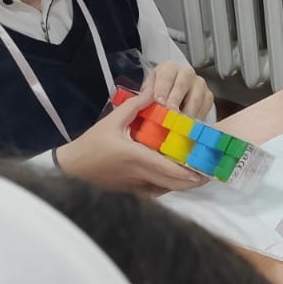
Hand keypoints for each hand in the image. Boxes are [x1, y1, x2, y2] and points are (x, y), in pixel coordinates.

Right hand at [54, 89, 208, 192]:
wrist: (73, 167)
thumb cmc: (92, 144)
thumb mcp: (112, 121)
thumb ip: (135, 106)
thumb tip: (153, 92)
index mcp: (138, 157)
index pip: (169, 168)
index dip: (189, 172)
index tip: (205, 170)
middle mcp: (141, 174)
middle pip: (173, 184)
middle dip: (193, 182)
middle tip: (209, 174)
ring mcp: (137, 185)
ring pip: (166, 189)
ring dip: (182, 185)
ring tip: (198, 177)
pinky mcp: (132, 191)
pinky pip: (156, 191)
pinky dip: (168, 187)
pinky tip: (175, 180)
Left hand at [143, 60, 214, 118]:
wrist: (172, 95)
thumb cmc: (159, 92)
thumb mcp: (149, 89)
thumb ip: (145, 94)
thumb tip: (144, 100)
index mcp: (169, 68)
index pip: (166, 75)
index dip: (162, 89)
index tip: (159, 102)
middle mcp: (186, 72)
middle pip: (183, 83)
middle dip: (176, 98)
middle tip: (171, 111)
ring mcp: (199, 84)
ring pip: (196, 95)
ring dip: (188, 110)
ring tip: (180, 121)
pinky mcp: (208, 96)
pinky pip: (206, 105)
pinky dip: (198, 115)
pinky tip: (190, 123)